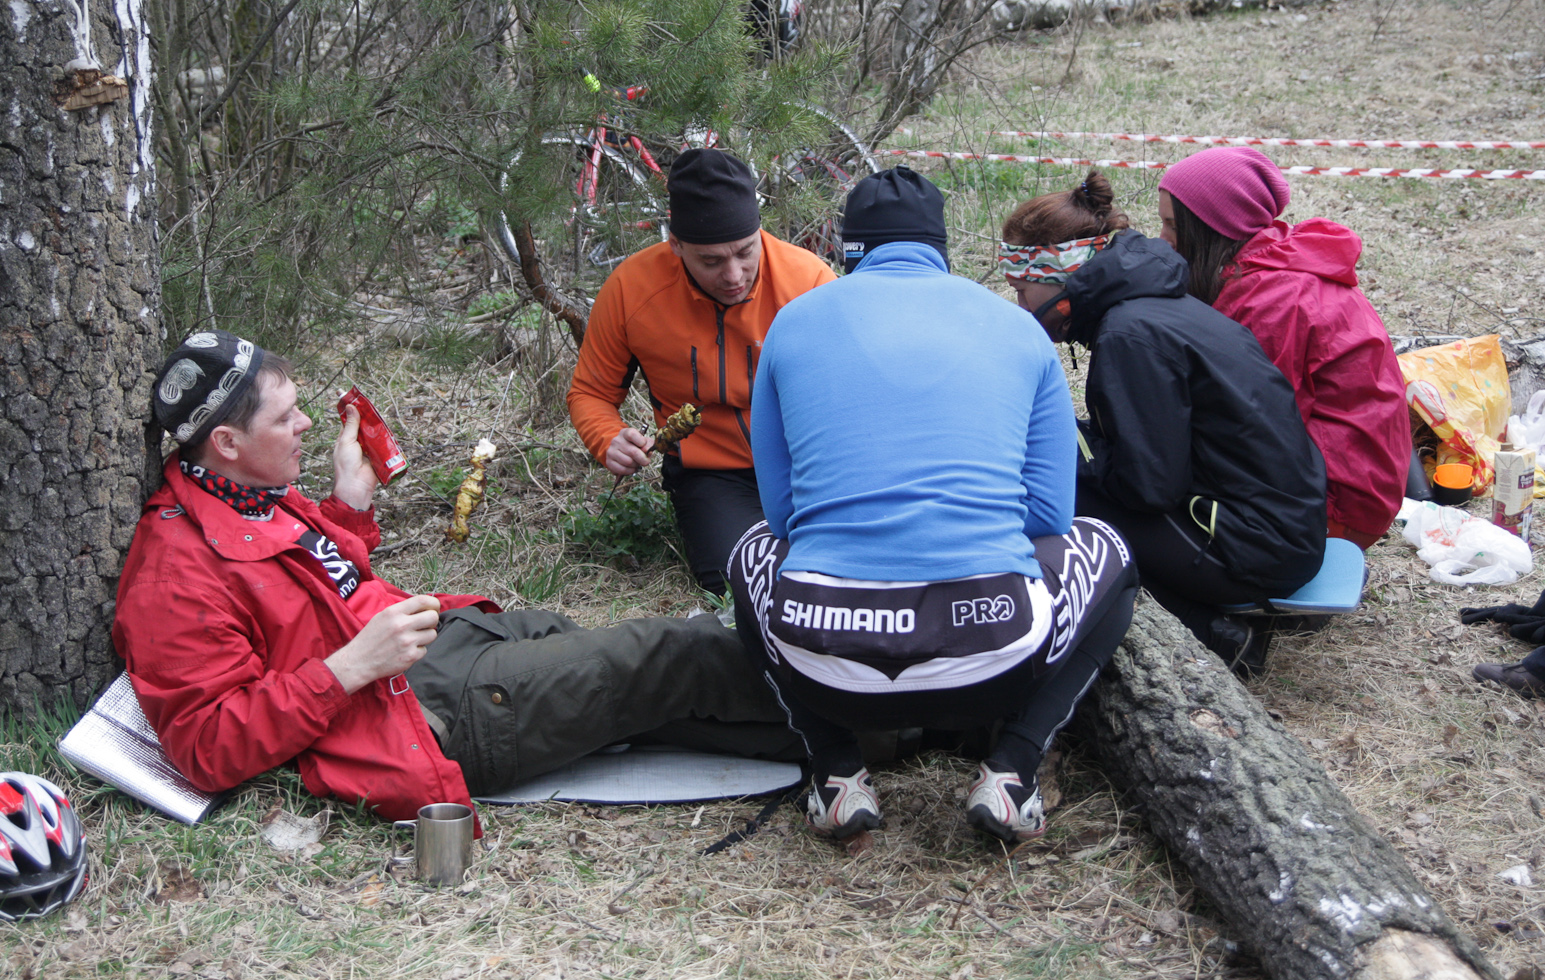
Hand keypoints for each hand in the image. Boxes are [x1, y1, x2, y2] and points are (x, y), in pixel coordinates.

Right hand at [325, 595, 441, 693]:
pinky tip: (405, 651)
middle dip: (432, 620)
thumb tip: (425, 607)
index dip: (433, 603)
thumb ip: (402, 611)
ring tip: (412, 639)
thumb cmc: (371, 638)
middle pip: (433, 617)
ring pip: (432, 634)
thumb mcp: (383, 617)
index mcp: (394, 612)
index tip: (433, 608)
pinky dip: (417, 651)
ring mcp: (407, 642)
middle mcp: (402, 625)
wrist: (359, 661)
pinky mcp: (410, 656)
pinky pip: (424, 650)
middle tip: (424, 625)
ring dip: (425, 636)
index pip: (423, 600)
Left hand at [333, 403, 379, 509]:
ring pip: (374, 435)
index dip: (355, 412)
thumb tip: (351, 407)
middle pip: (364, 427)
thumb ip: (350, 425)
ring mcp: (367, 449)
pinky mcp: (378, 455)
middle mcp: (356, 443)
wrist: (357, 485)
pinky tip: (388, 433)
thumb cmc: (346, 465)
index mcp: (345, 438)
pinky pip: (382, 445)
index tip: (360, 402)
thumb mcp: (346, 441)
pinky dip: (385, 440)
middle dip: (369, 420)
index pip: (350, 421)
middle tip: (375, 411)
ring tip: (382, 421)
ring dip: (378, 430)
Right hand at [604, 427, 654, 475]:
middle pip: (633, 452)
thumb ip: (648, 444)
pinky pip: (623, 470)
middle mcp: (616, 441)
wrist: (620, 451)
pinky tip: (632, 468)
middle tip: (646, 461)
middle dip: (643, 459)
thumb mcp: (643, 441)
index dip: (641, 442)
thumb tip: (647, 450)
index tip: (645, 447)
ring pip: (628, 462)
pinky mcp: (609, 462)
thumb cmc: (635, 446)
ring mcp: (611, 451)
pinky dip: (630, 471)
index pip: (632, 434)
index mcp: (625, 433)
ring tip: (637, 463)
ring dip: (636, 465)